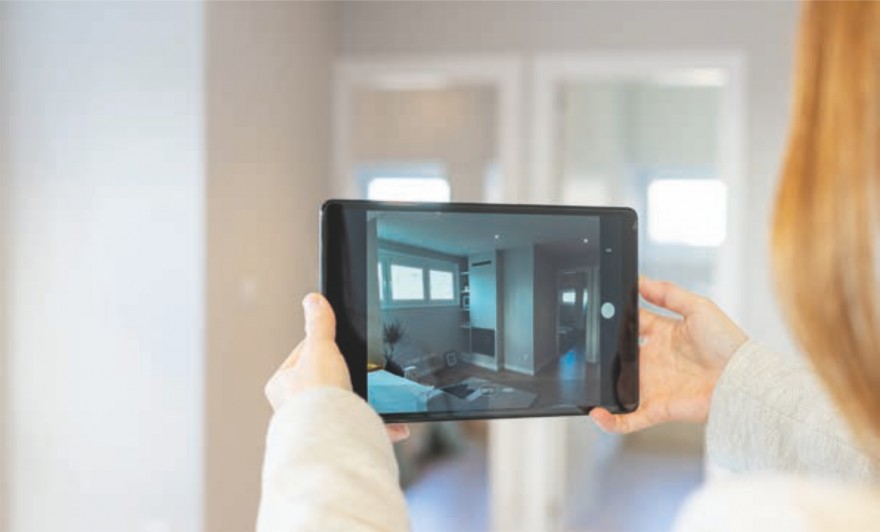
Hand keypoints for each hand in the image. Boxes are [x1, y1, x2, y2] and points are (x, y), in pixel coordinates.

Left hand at [265, 293, 409, 442]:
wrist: (331, 436)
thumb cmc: (317, 397)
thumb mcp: (320, 348)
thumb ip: (319, 324)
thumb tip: (313, 301)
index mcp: (283, 384)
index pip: (306, 354)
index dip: (328, 346)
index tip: (342, 345)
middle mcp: (295, 407)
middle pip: (328, 379)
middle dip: (350, 377)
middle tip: (362, 372)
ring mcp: (317, 424)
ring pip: (345, 405)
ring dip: (363, 403)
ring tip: (377, 398)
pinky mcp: (338, 439)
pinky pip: (362, 428)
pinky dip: (378, 426)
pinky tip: (392, 425)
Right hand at [590, 277, 746, 432]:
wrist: (743, 379)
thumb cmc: (728, 344)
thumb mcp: (698, 307)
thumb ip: (668, 293)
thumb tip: (641, 280)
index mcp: (662, 336)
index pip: (629, 327)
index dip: (612, 321)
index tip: (595, 315)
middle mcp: (654, 362)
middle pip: (618, 358)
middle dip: (599, 356)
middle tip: (579, 349)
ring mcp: (653, 386)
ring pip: (617, 388)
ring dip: (599, 388)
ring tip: (580, 382)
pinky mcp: (657, 408)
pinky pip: (628, 418)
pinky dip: (610, 420)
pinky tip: (596, 412)